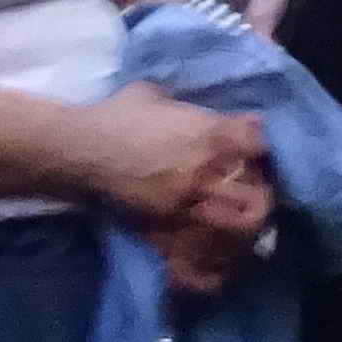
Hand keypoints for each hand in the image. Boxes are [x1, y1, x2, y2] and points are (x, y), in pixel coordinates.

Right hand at [76, 90, 270, 242]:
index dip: (261, 151)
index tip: (255, 154)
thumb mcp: (159, 95)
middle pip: (258, 187)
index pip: (260, 145)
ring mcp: (190, 197)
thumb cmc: (118, 115)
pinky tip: (215, 246)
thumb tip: (227, 114)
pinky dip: (214, 245)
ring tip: (241, 220)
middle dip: (259, 190)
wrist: (80, 148)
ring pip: (240, 218)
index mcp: (211, 132)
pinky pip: (205, 238)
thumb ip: (197, 107)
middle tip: (253, 191)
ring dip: (244, 219)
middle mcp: (208, 167)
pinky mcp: (169, 220)